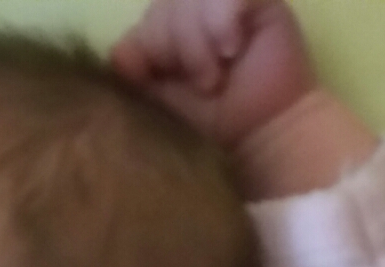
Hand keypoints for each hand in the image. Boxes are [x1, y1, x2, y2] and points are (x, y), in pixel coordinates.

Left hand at [110, 0, 317, 153]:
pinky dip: (222, 24)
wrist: (263, 135)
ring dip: (197, 44)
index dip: (149, 49)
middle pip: (161, 8)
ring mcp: (224, 2)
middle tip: (203, 86)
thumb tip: (120, 53)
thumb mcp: (160, 98)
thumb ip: (135, 70)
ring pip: (189, 0)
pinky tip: (232, 51)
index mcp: (166, 29)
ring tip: (217, 77)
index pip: (142, 24)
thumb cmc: (212, 121)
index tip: (167, 82)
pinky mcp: (259, 0)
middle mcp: (192, 10)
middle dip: (173, 49)